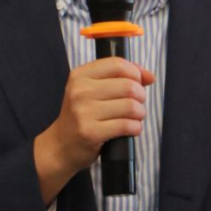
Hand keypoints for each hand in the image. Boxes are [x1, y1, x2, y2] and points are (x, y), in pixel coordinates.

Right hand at [33, 58, 155, 203]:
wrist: (60, 146)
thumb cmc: (82, 115)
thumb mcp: (92, 90)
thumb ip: (120, 78)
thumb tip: (149, 76)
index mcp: (80, 76)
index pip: (118, 64)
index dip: (135, 73)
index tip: (139, 82)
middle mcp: (79, 91)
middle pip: (129, 86)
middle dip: (141, 96)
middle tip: (136, 104)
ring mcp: (83, 112)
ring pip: (131, 106)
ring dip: (139, 114)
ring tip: (134, 118)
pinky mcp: (90, 132)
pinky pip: (126, 125)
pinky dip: (135, 128)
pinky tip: (130, 129)